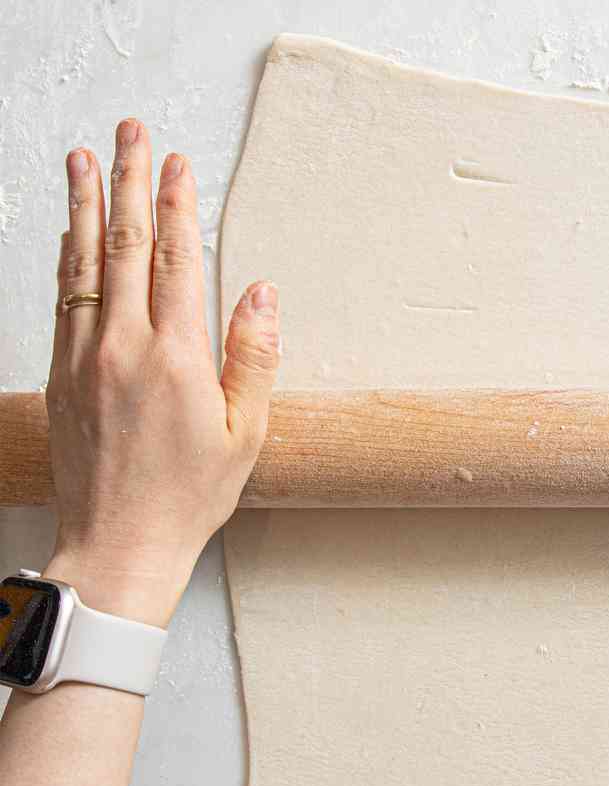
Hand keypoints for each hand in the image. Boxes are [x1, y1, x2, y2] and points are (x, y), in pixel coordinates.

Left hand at [43, 119, 279, 628]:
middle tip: (131, 132)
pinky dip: (67, 254)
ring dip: (85, 202)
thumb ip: (252, 358)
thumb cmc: (187, 500)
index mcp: (177, 359)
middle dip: (130, 180)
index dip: (178, 204)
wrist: (118, 545)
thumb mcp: (244, 436)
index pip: (179, 260)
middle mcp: (125, 346)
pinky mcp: (61, 374)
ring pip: (84, 260)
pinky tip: (70, 231)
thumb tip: (261, 293)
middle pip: (127, 243)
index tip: (177, 163)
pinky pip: (64, 296)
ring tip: (85, 158)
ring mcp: (85, 356)